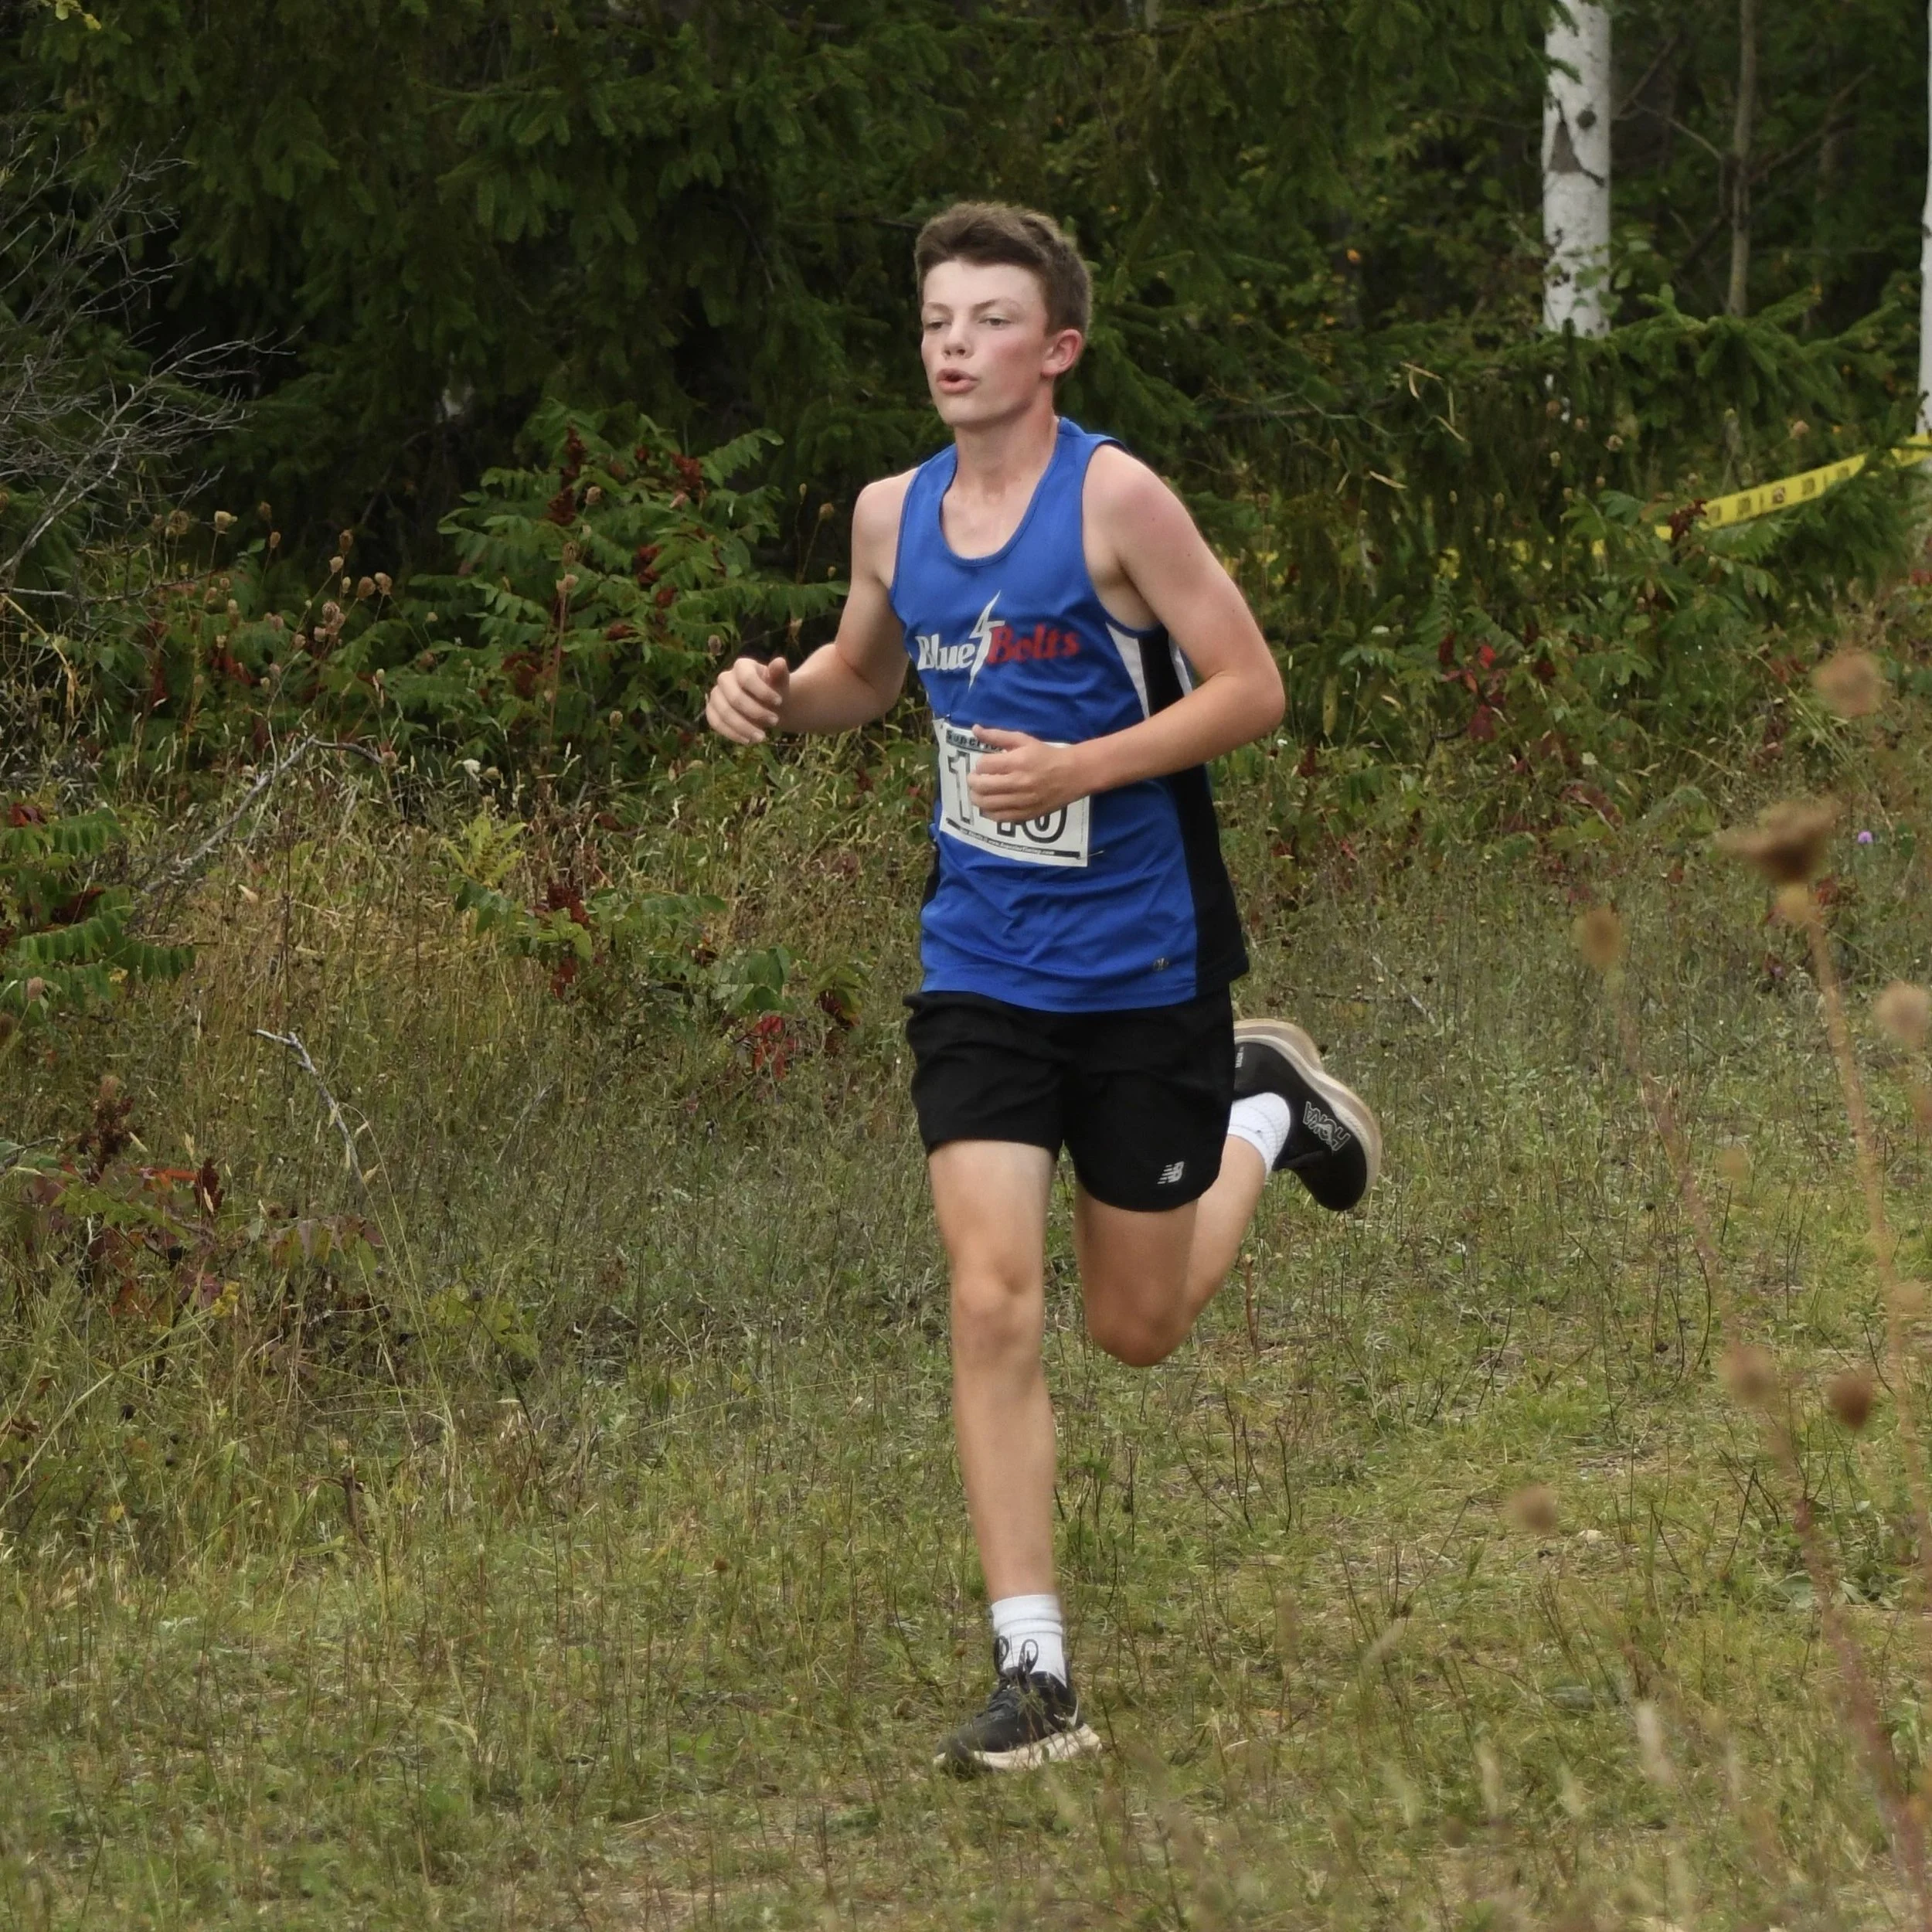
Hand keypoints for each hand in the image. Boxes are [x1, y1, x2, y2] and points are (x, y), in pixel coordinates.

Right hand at [705, 654, 789, 743]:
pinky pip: (715, 723)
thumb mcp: (781, 684)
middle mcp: (725, 678)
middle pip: (734, 697)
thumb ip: (780, 674)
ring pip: (724, 712)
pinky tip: (748, 740)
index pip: (746, 677)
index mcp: (742, 666)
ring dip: (743, 727)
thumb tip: (780, 662)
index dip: (762, 691)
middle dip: (755, 712)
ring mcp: (716, 695)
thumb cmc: (775, 692)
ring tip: (762, 737)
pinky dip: (732, 734)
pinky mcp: (712, 711)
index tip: (780, 702)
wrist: (770, 707)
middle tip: (775, 722)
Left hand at [965, 727, 1085, 819]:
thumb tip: (975, 729)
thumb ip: (997, 735)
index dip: (979, 765)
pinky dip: (989, 812)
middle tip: (974, 779)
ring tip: (979, 792)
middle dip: (972, 782)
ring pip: (987, 804)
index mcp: (1017, 761)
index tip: (984, 765)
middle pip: (982, 786)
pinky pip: (1000, 817)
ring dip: (977, 798)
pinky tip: (989, 805)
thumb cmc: (1046, 755)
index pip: (984, 765)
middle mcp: (1018, 782)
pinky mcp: (1026, 814)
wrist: (1072, 774)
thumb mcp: (1023, 740)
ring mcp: (1022, 801)